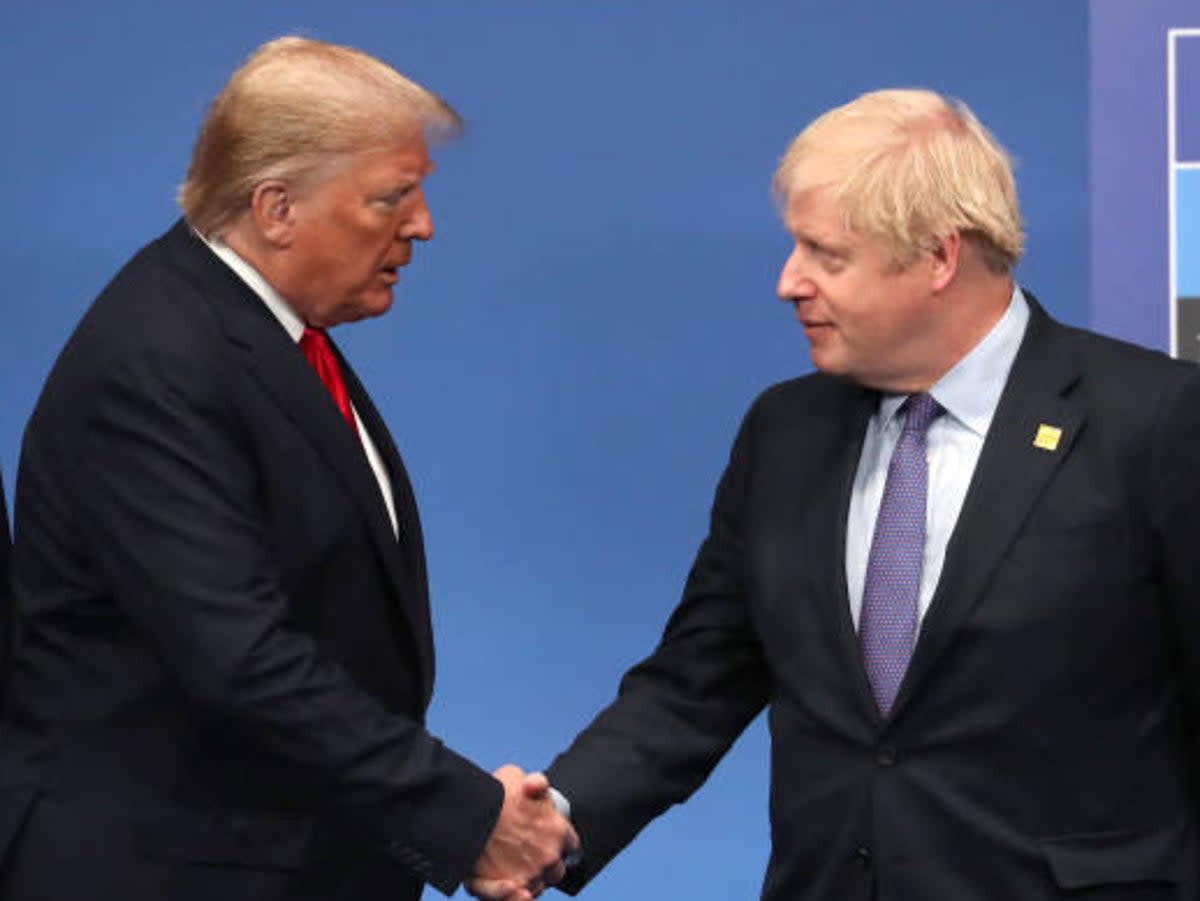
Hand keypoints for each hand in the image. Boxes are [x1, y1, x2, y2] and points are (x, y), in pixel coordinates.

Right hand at [467, 766, 578, 899]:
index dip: (558, 842)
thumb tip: (535, 786)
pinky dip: (510, 896)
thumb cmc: (490, 793)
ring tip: (510, 868)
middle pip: (556, 871)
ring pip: (536, 887)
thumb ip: (535, 782)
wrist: (465, 812)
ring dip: (527, 880)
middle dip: (545, 865)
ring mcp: (530, 876)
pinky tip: (509, 887)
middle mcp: (549, 857)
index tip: (546, 838)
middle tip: (525, 854)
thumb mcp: (516, 776)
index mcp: (559, 830)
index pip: (570, 844)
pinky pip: (514, 899)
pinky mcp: (507, 890)